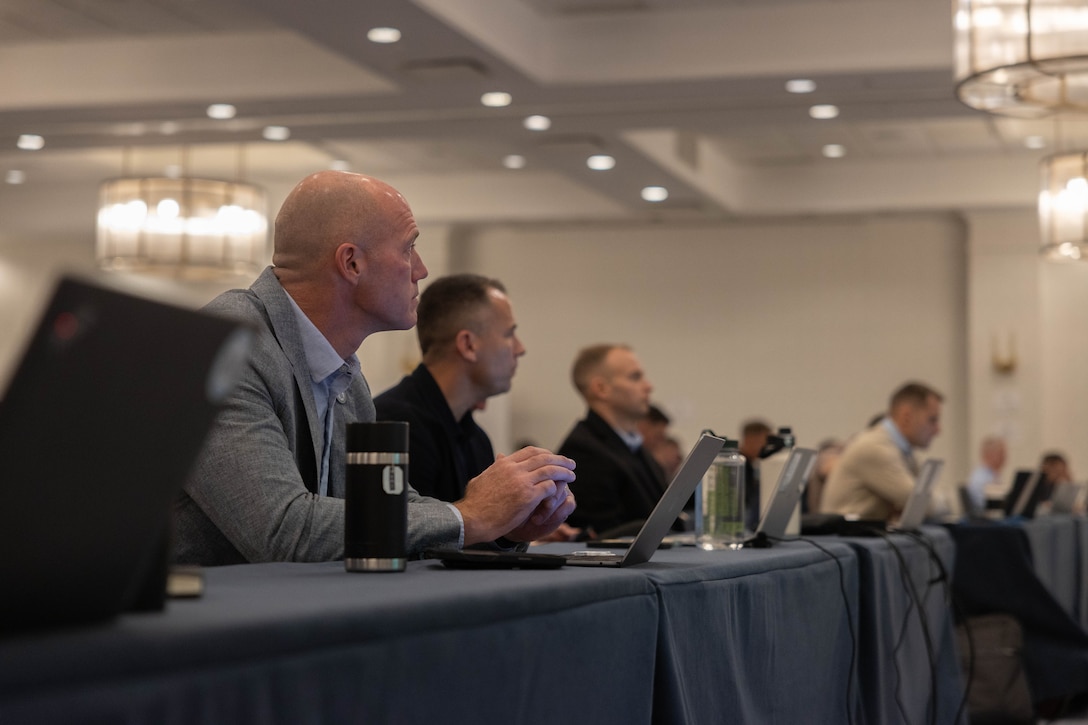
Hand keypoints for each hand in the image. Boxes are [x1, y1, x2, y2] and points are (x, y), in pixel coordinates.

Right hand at [455, 447, 575, 545]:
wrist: (472, 518)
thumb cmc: (474, 504)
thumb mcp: (481, 478)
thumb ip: (494, 468)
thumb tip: (499, 458)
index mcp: (504, 464)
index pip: (530, 451)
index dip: (545, 453)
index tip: (553, 457)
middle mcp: (514, 469)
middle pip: (543, 458)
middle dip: (560, 460)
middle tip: (570, 463)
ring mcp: (522, 482)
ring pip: (550, 470)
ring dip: (564, 472)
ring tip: (572, 475)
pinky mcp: (528, 497)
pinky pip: (549, 487)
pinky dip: (556, 488)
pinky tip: (560, 492)